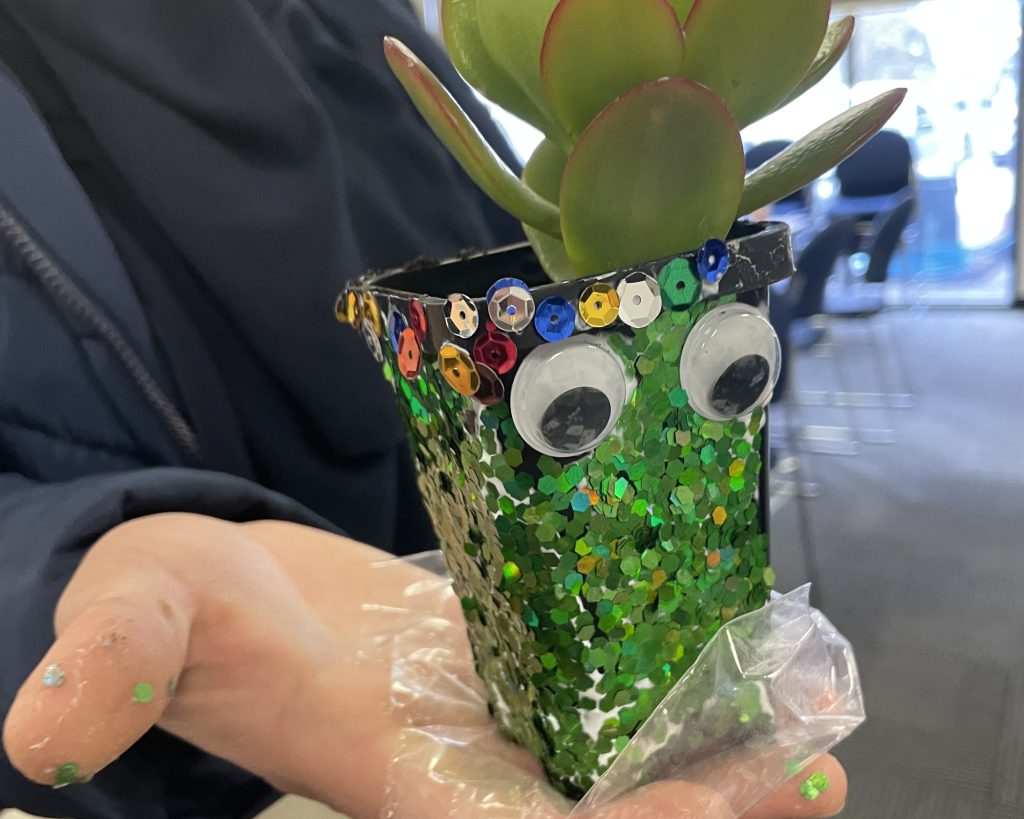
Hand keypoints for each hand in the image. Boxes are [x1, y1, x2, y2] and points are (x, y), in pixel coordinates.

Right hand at [2, 515, 845, 817]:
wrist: (227, 588)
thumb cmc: (178, 611)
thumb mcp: (137, 618)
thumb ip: (111, 664)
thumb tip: (37, 728)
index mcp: (389, 770)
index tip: (716, 811)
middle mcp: (461, 760)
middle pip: (597, 803)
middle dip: (704, 801)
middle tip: (814, 771)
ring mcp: (493, 713)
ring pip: (617, 747)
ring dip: (711, 744)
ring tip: (813, 718)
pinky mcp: (509, 662)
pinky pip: (604, 681)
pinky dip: (669, 677)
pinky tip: (738, 651)